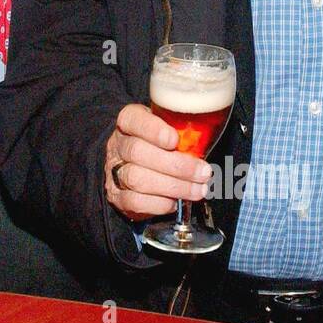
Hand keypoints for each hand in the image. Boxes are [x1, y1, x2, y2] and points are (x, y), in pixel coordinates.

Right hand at [104, 104, 212, 221]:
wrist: (140, 169)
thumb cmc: (161, 146)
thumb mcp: (170, 130)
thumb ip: (182, 133)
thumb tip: (207, 143)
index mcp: (130, 122)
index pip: (132, 119)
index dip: (152, 129)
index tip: (175, 139)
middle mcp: (118, 145)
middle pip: (137, 152)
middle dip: (175, 165)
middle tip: (203, 173)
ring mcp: (114, 171)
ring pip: (137, 178)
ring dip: (173, 186)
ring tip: (197, 190)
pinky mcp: (117, 196)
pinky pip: (134, 201)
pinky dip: (159, 203)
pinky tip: (175, 202)